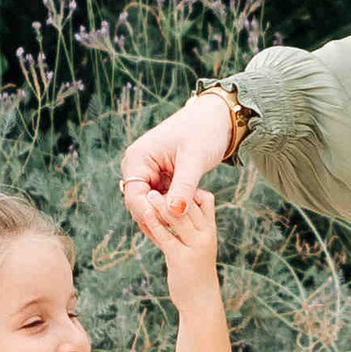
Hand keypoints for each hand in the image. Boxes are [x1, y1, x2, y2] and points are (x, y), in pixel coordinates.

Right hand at [121, 93, 231, 224]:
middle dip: (158, 218)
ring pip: (151, 205)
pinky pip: (161, 200)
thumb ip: (184, 186)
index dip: (150, 215)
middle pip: (140, 204)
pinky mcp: (159, 178)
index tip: (172, 226)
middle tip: (181, 233)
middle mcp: (137, 166)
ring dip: (167, 215)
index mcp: (138, 158)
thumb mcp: (195, 160)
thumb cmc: (205, 131)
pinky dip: (173, 209)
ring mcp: (147, 172)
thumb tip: (175, 212)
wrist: (215, 118)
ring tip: (186, 227)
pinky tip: (188, 219)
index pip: (134, 197)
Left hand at [133, 176, 221, 310]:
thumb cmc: (196, 273)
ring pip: (178, 218)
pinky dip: (154, 224)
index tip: (173, 180)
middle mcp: (205, 236)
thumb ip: (186, 230)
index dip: (190, 188)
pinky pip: (166, 237)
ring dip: (162, 204)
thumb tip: (173, 213)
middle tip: (157, 179)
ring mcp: (194, 247)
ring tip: (149, 193)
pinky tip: (145, 214)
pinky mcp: (181, 258)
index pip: (206, 200)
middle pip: (191, 205)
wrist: (201, 301)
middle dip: (174, 191)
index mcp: (210, 231)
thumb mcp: (197, 247)